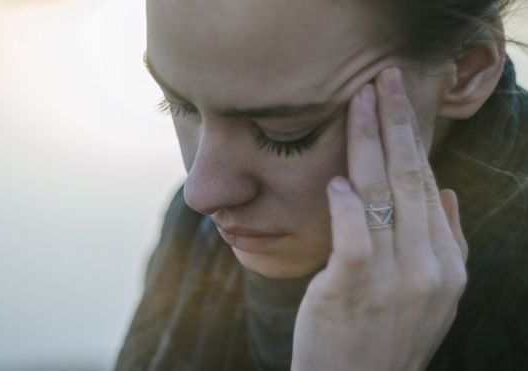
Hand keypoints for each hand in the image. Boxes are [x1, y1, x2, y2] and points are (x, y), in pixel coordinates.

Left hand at [291, 67, 468, 370]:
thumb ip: (445, 243)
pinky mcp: (352, 290)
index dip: (411, 139)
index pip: (426, 185)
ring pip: (383, 195)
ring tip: (358, 103)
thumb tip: (445, 192)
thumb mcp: (433, 296)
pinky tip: (338, 179)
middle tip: (381, 80)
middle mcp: (429, 268)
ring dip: (368, 143)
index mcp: (448, 264)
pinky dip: (348, 204)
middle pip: (409, 179)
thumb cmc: (385, 337)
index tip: (395, 102)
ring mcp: (394, 280)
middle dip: (395, 123)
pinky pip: (355, 236)